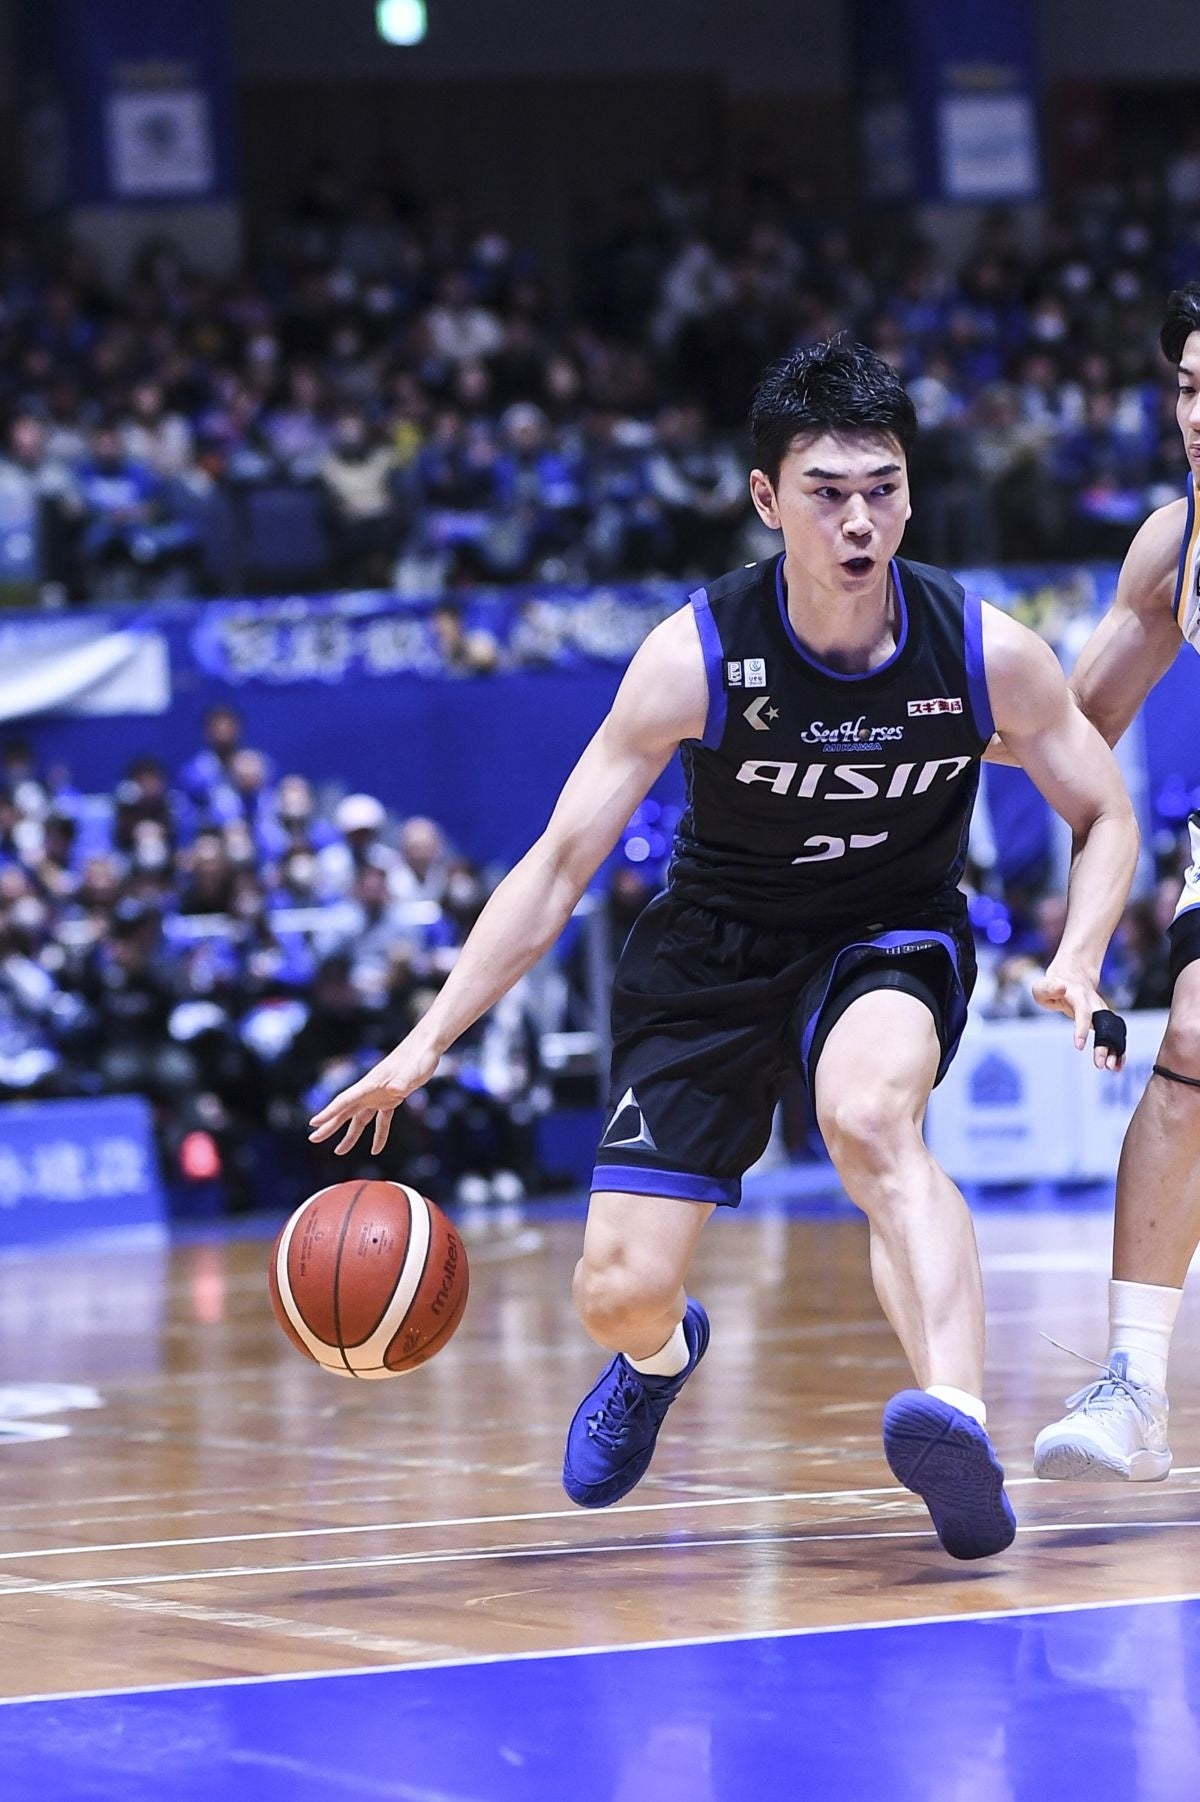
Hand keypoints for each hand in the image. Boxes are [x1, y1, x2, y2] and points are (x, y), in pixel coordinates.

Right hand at [308, 1033, 440, 1155]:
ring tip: (339, 1151)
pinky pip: (381, 1120)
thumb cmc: (419, 1056)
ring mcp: (379, 1095)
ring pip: (360, 1118)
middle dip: (330, 1125)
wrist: (426, 1046)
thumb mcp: (413, 1071)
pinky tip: (376, 1149)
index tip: (314, 1123)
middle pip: (345, 1111)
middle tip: (314, 1139)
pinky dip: (379, 1134)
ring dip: (350, 1135)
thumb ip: (403, 1080)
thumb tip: (394, 1090)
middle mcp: (370, 1090)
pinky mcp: (392, 1099)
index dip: (330, 1112)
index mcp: (370, 1084)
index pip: (345, 1100)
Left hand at [1032, 964, 1124, 1070]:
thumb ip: (1048, 989)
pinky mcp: (1106, 1020)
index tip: (1078, 1046)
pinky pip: (1115, 1035)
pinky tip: (1118, 1066)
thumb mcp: (1043, 987)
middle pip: (1104, 1024)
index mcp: (1079, 996)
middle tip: (1101, 1064)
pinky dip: (1118, 1050)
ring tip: (1113, 1068)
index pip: (1083, 1013)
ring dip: (1115, 1050)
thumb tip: (1061, 987)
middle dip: (1104, 1045)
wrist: (1073, 977)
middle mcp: (1095, 1004)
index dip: (1081, 1029)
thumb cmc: (1052, 987)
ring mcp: (1103, 1012)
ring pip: (1113, 1031)